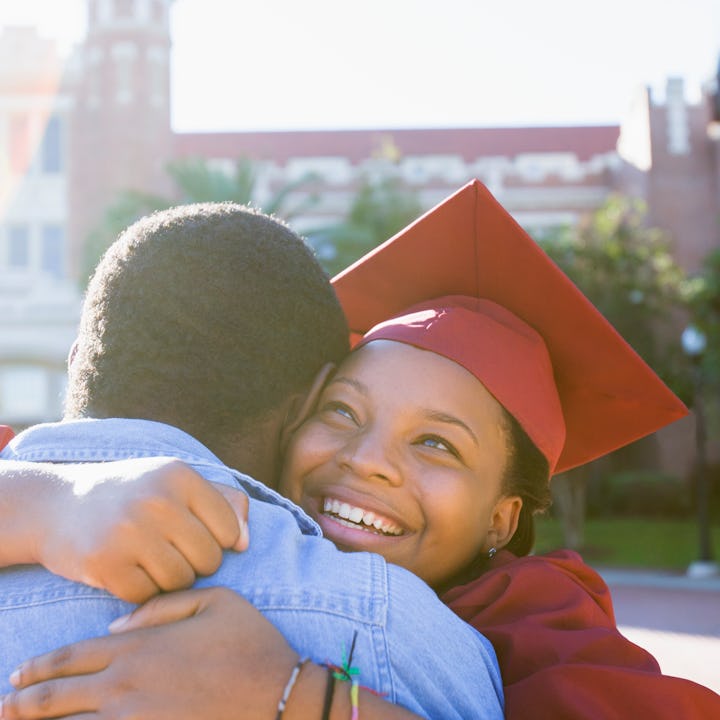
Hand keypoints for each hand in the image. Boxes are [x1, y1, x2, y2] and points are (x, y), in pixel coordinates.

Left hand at [2, 587, 299, 719]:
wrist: (280, 695)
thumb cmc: (250, 642)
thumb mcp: (214, 600)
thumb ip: (162, 605)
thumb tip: (117, 626)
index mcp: (140, 648)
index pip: (74, 657)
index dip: (40, 667)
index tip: (19, 673)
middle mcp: (127, 687)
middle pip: (58, 699)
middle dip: (23, 703)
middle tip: (3, 705)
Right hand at [38, 458, 248, 602]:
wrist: (54, 505)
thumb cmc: (130, 494)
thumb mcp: (176, 482)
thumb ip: (223, 503)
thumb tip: (245, 543)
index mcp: (180, 475)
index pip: (228, 527)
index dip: (215, 539)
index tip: (192, 534)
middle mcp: (157, 499)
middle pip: (208, 559)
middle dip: (194, 563)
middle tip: (167, 550)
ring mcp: (129, 531)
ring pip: (181, 581)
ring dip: (168, 579)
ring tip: (147, 559)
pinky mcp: (104, 563)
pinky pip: (147, 595)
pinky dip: (140, 591)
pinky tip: (125, 570)